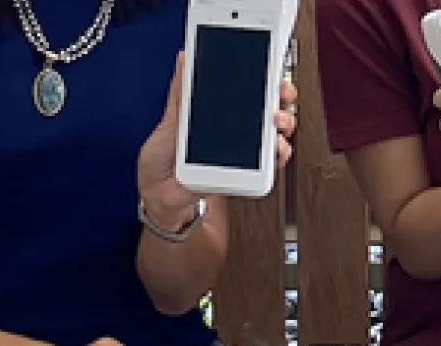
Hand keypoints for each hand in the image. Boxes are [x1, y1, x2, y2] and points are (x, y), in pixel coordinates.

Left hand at [136, 53, 300, 216]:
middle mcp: (238, 133)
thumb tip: (183, 58)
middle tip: (281, 90)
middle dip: (284, 97)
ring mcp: (245, 154)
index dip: (267, 81)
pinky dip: (278, 154)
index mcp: (221, 116)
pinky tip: (274, 146)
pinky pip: (272, 165)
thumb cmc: (161, 159)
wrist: (157, 192)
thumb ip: (180, 91)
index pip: (251, 94)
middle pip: (272, 110)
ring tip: (276, 119)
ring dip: (284, 124)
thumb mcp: (170, 118)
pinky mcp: (247, 175)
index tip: (272, 70)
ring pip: (278, 135)